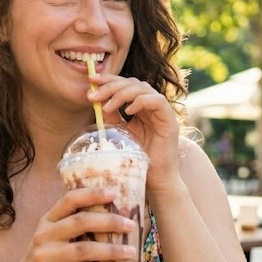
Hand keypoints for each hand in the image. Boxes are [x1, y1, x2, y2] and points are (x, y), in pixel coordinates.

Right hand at [4, 187, 136, 261]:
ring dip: (110, 251)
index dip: (92, 194)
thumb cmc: (46, 261)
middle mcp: (43, 236)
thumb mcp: (52, 239)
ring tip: (131, 252)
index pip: (69, 200)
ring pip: (83, 250)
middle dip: (108, 222)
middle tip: (130, 225)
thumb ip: (73, 229)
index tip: (114, 193)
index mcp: (47, 221)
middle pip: (80, 222)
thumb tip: (114, 220)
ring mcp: (43, 258)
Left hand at [88, 74, 179, 191]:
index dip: (109, 80)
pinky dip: (141, 101)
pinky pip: (157, 101)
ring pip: (144, 88)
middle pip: (133, 83)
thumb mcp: (120, 134)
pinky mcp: (170, 120)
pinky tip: (128, 111)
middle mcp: (152, 106)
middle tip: (94, 94)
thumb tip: (96, 100)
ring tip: (107, 106)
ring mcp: (162, 112)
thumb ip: (111, 117)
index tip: (91, 80)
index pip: (126, 84)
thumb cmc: (138, 160)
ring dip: (122, 93)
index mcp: (140, 107)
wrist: (155, 181)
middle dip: (111, 85)